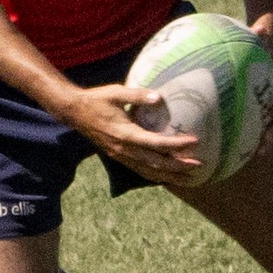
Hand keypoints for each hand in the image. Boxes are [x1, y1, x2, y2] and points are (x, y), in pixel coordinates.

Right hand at [58, 81, 202, 184]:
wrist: (74, 112)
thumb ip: (137, 96)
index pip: (157, 143)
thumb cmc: (97, 100)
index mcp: (126, 134)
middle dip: (178, 166)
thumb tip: (159, 97)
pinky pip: (140, 170)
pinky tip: (166, 177)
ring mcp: (121, 156)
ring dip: (170, 176)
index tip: (194, 141)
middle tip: (199, 166)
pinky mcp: (118, 157)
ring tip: (188, 178)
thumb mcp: (116, 93)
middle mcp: (125, 149)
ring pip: (149, 171)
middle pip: (156, 163)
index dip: (177, 144)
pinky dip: (155, 175)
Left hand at [247, 11, 272, 153]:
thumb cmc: (261, 38)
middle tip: (264, 145)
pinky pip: (260, 121)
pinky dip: (253, 133)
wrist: (268, 42)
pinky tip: (237, 145)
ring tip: (256, 154)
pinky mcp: (265, 105)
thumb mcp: (262, 35)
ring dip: (266, 138)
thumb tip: (261, 27)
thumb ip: (262, 33)